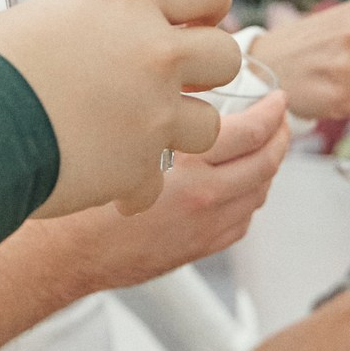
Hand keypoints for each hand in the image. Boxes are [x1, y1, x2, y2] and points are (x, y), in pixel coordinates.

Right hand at [0, 0, 238, 216]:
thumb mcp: (26, 18)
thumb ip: (69, 23)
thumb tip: (63, 34)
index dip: (205, 7)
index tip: (190, 23)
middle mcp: (155, 52)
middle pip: (225, 56)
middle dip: (204, 72)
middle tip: (170, 82)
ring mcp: (155, 112)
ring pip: (210, 125)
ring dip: (178, 132)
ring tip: (137, 136)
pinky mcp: (142, 166)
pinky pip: (160, 179)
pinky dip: (136, 185)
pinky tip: (105, 180)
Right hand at [35, 91, 290, 294]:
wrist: (68, 256)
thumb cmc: (84, 201)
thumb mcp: (123, 147)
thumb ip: (158, 126)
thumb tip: (179, 94)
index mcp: (188, 176)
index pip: (251, 136)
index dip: (272, 113)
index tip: (277, 98)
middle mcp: (205, 204)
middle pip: (266, 165)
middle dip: (280, 136)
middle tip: (280, 115)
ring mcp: (207, 230)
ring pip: (259, 192)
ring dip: (268, 164)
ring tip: (263, 143)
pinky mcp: (201, 248)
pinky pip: (243, 219)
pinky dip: (250, 194)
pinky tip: (238, 179)